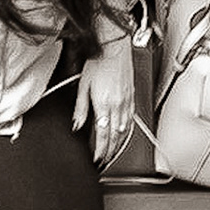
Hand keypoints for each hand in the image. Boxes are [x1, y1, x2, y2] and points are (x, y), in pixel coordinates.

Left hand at [74, 40, 136, 164]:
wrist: (114, 48)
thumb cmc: (98, 62)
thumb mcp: (82, 86)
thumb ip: (80, 109)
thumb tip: (77, 125)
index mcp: (104, 104)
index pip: (102, 135)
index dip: (100, 150)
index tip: (96, 159)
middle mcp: (117, 105)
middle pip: (114, 136)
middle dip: (109, 152)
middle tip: (104, 162)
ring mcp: (127, 102)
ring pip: (125, 130)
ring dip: (119, 145)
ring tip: (113, 154)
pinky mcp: (132, 97)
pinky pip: (131, 119)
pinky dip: (127, 131)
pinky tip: (123, 135)